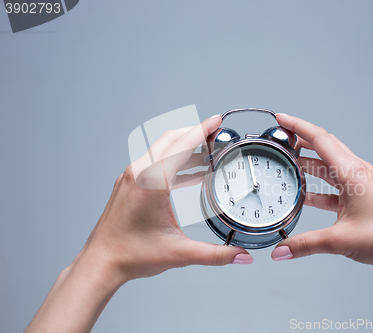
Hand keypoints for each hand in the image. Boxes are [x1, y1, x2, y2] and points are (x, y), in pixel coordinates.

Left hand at [24, 115, 253, 332]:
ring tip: (207, 154)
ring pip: (160, 149)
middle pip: (171, 139)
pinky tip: (187, 174)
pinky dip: (172, 160)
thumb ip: (216, 255)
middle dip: (195, 132)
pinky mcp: (127, 184)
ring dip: (184, 147)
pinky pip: (152, 162)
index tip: (217, 120)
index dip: (202, 130)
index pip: (182, 145)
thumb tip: (242, 255)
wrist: (100, 263)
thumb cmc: (130, 255)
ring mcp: (130, 177)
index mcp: (152, 183)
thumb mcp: (180, 253)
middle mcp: (138, 174)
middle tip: (216, 133)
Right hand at [270, 114, 372, 269]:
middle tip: (281, 139)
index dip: (297, 126)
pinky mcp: (362, 196)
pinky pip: (335, 184)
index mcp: (352, 173)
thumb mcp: (339, 240)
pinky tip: (305, 194)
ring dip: (308, 163)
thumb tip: (280, 251)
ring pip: (329, 165)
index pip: (319, 139)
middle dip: (301, 140)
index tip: (281, 118)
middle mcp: (357, 173)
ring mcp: (360, 184)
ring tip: (288, 163)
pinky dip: (318, 185)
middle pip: (324, 147)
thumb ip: (305, 244)